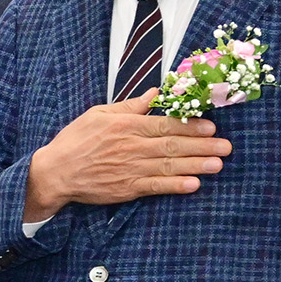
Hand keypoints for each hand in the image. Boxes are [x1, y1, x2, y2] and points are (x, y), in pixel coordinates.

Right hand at [23, 94, 227, 219]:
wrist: (54, 173)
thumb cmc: (75, 141)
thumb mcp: (98, 114)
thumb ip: (129, 105)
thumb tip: (155, 93)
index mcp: (125, 126)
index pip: (164, 125)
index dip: (190, 126)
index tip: (211, 127)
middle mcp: (131, 147)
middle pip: (172, 146)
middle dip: (202, 146)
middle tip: (226, 146)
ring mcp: (130, 169)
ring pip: (169, 166)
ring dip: (196, 165)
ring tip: (218, 164)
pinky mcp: (127, 188)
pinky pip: (156, 186)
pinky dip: (175, 186)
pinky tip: (193, 185)